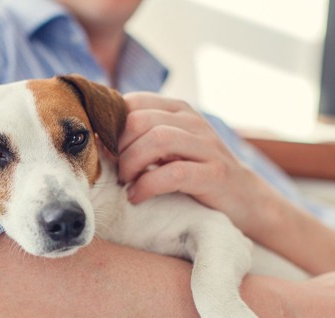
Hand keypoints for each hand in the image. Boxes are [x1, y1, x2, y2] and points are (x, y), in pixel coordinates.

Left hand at [117, 92, 281, 238]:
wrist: (242, 197)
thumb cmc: (193, 172)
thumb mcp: (166, 148)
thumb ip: (138, 136)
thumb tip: (92, 136)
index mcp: (176, 109)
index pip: (131, 102)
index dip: (108, 126)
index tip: (102, 150)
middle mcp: (192, 121)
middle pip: (139, 120)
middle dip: (118, 148)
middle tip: (115, 171)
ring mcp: (206, 145)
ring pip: (156, 140)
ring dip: (131, 164)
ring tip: (125, 183)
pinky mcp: (213, 173)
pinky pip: (173, 173)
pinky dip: (147, 186)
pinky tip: (138, 197)